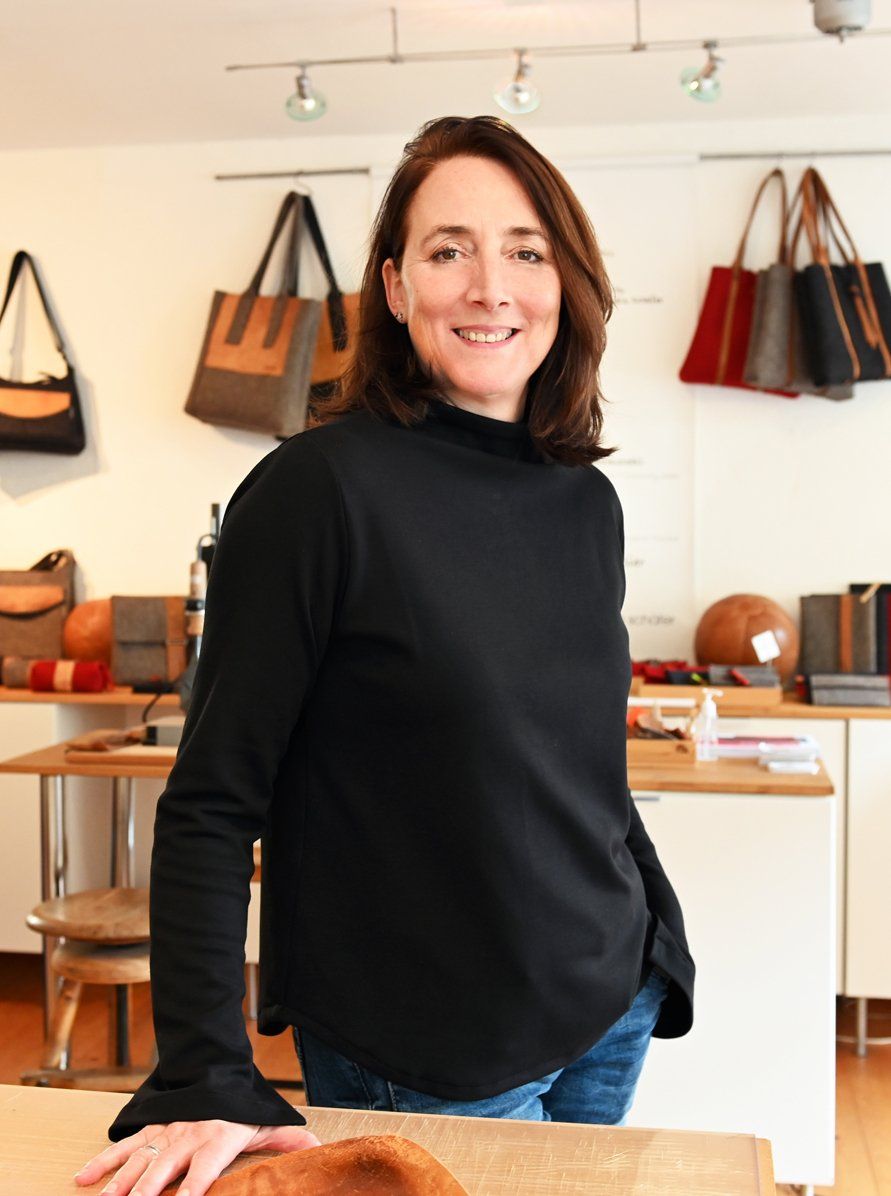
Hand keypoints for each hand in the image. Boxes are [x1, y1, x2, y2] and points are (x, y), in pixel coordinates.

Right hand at [74, 1119, 321, 1194]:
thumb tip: (318, 1147)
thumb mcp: (264, 1120)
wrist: (213, 1070)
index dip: (196, 1185)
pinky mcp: (148, 1130)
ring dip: (120, 1183)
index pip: (204, 1167)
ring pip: (138, 1160)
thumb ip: (286, 1139)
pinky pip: (122, 1147)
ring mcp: (163, 1134)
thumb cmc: (240, 1106)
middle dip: (147, 1192)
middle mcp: (186, 1137)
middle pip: (163, 1168)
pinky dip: (101, 1162)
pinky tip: (83, 1180)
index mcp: (216, 1139)